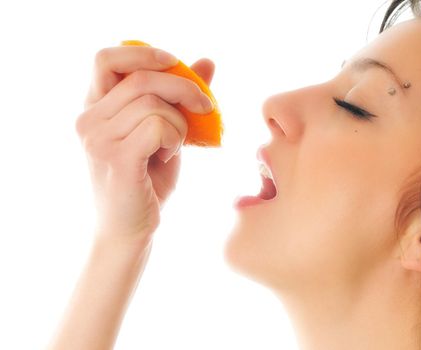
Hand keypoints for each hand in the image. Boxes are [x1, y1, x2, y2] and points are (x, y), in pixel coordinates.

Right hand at [75, 44, 214, 244]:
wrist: (130, 230)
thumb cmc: (147, 180)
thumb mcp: (165, 130)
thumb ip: (179, 96)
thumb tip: (207, 61)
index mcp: (94, 108)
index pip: (106, 59)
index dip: (143, 54)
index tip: (175, 63)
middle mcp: (88, 119)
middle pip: (141, 78)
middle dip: (184, 87)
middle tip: (206, 106)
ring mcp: (98, 139)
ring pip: (153, 104)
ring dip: (180, 123)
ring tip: (175, 145)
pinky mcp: (116, 158)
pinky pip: (158, 126)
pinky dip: (175, 138)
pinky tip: (169, 155)